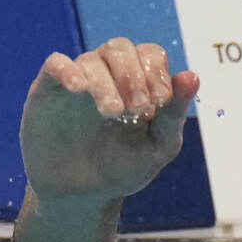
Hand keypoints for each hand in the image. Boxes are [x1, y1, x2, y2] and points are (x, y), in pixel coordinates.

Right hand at [19, 37, 197, 207]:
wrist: (82, 194)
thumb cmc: (124, 167)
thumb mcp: (158, 146)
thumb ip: (174, 114)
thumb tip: (192, 76)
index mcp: (139, 82)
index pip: (151, 54)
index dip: (157, 71)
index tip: (160, 100)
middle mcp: (108, 74)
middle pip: (120, 48)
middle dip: (133, 75)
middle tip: (137, 108)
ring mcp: (78, 79)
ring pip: (92, 59)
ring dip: (106, 83)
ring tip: (112, 112)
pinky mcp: (49, 89)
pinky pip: (56, 64)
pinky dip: (67, 70)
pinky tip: (78, 88)